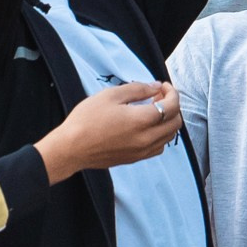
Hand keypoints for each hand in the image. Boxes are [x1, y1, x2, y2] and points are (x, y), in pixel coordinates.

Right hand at [39, 76, 185, 178]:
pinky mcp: (135, 159)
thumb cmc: (86, 120)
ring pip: (169, 137)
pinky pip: (158, 147)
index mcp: (141, 121)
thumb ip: (138, 89)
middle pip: (176, 123)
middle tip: (158, 96)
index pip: (172, 106)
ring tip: (153, 110)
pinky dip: (160, 135)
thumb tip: (156, 87)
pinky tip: (146, 127)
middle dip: (172, 106)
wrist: (71, 148)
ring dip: (167, 121)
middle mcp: (146, 139)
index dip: (172, 93)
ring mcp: (142, 152)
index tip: (163, 86)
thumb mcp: (111, 95)